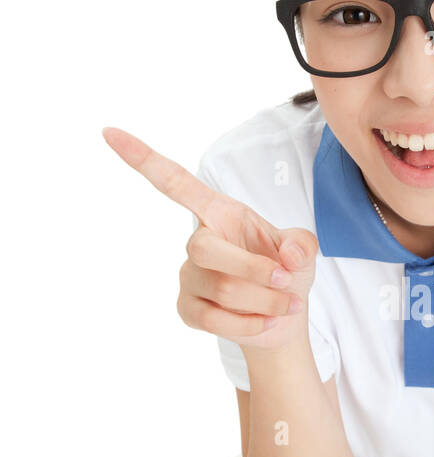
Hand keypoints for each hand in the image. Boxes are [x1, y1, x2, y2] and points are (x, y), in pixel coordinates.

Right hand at [101, 127, 317, 349]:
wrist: (283, 321)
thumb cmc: (286, 274)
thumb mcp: (302, 251)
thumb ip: (302, 245)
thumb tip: (287, 256)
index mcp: (220, 214)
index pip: (176, 184)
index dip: (144, 159)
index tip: (109, 133)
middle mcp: (198, 241)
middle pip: (205, 249)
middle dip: (254, 269)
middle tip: (287, 281)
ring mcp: (188, 276)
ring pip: (221, 289)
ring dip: (265, 300)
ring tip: (287, 305)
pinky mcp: (188, 309)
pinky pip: (214, 319)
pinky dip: (251, 324)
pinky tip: (268, 323)